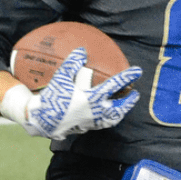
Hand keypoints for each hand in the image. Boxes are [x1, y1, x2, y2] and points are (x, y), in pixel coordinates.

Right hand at [1, 47, 141, 138]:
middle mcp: (95, 112)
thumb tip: (82, 51)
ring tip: (123, 108)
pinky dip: (107, 120)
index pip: (114, 86)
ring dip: (120, 112)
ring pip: (112, 119)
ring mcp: (91, 122)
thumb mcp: (60, 78)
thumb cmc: (52, 99)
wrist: (43, 121)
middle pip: (119, 108)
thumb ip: (72, 63)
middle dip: (129, 101)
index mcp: (92, 98)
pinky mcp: (85, 128)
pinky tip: (105, 116)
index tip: (138, 71)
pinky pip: (101, 125)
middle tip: (135, 94)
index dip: (127, 77)